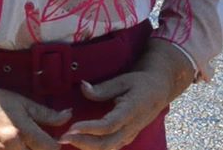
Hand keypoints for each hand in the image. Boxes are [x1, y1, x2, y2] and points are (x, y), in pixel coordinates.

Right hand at [0, 83, 71, 149]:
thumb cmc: (0, 103)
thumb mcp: (24, 104)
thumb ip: (47, 114)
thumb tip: (68, 115)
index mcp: (23, 132)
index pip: (51, 148)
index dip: (56, 145)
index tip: (54, 140)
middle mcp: (13, 147)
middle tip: (42, 143)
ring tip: (31, 144)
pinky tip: (22, 147)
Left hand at [60, 69, 178, 149]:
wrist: (159, 90)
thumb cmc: (140, 82)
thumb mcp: (123, 80)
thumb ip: (103, 88)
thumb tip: (82, 87)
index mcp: (131, 111)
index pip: (108, 126)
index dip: (89, 129)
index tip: (71, 127)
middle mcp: (131, 128)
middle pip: (107, 143)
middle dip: (83, 143)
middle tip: (62, 137)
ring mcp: (130, 135)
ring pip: (108, 149)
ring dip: (86, 147)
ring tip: (66, 139)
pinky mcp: (127, 138)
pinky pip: (110, 147)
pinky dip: (93, 148)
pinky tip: (78, 141)